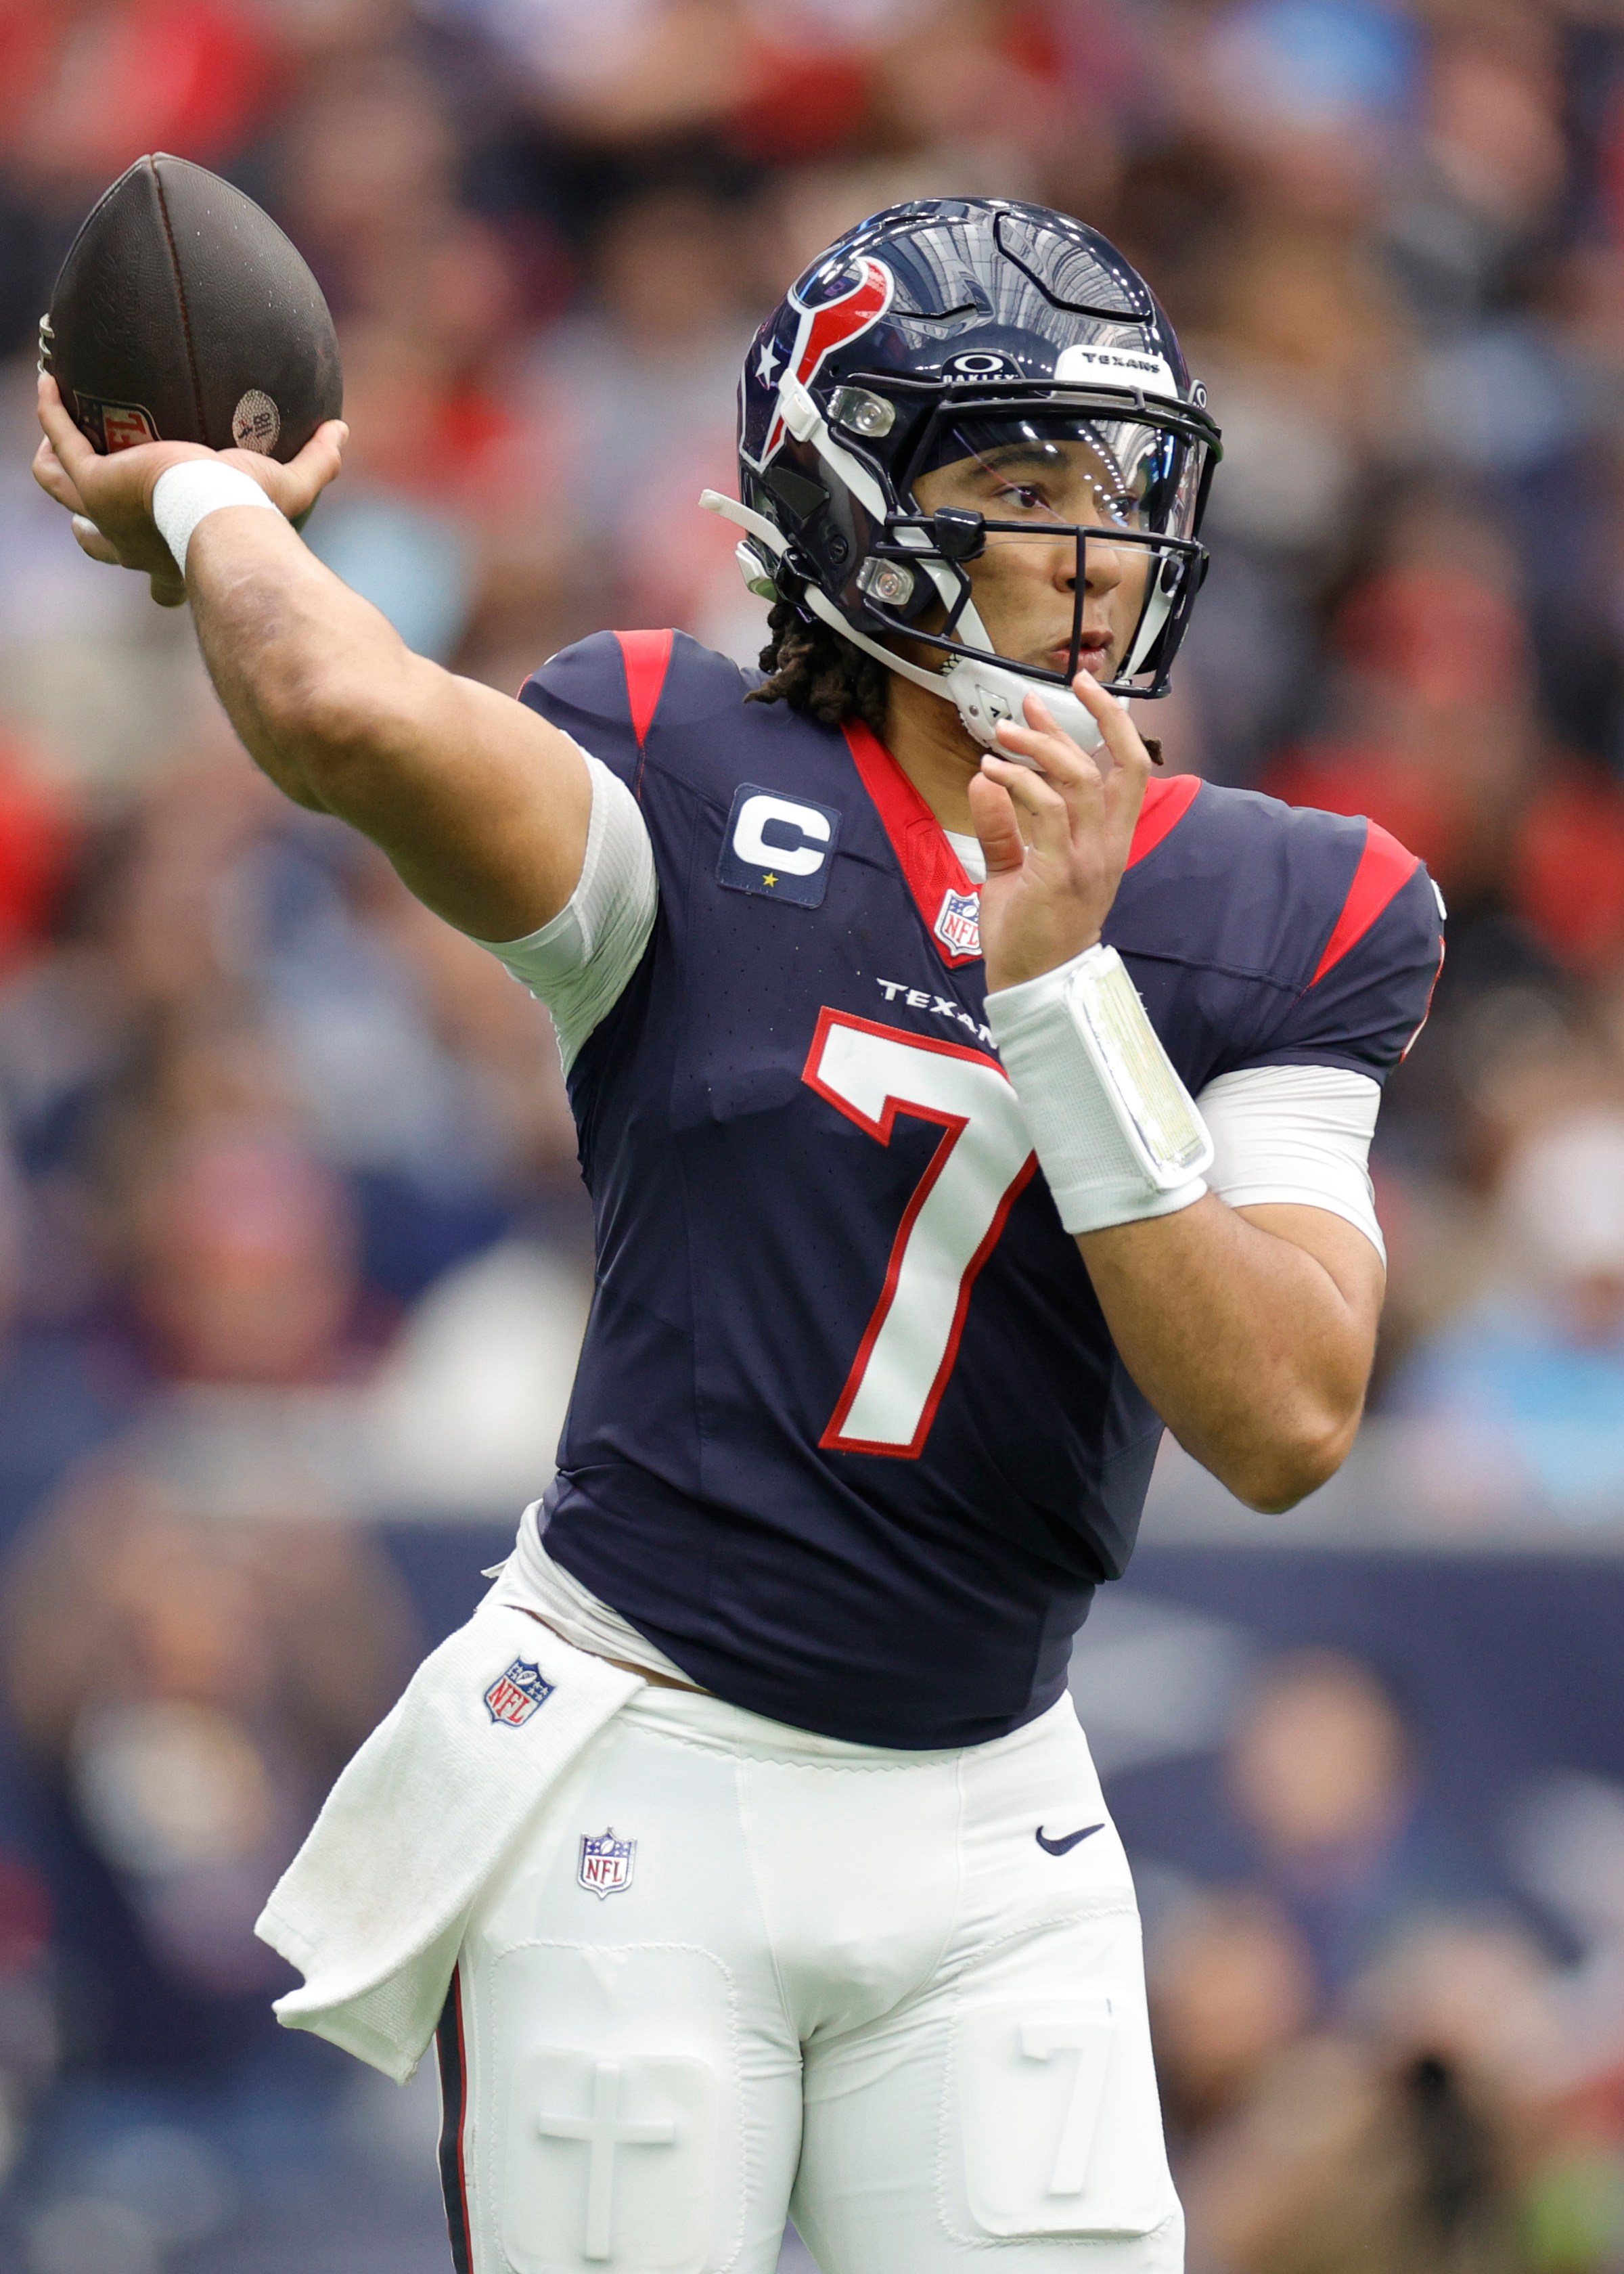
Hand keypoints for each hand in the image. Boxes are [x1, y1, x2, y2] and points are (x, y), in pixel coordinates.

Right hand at [32, 374, 347, 606]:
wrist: (223, 519)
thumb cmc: (258, 518)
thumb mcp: (291, 490)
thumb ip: (318, 464)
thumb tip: (342, 431)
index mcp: (178, 562)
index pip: (163, 584)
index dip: (159, 581)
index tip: (161, 566)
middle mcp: (137, 547)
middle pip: (99, 547)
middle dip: (90, 531)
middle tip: (90, 505)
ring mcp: (110, 516)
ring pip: (61, 491)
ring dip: (53, 466)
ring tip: (53, 438)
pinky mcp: (97, 485)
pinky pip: (61, 444)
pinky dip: (51, 413)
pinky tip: (50, 381)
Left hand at [967, 668, 1150, 992]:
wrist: (1032, 986)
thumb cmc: (1030, 933)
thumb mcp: (1017, 869)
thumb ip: (1004, 825)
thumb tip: (986, 779)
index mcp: (1111, 842)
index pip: (1130, 770)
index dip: (1110, 724)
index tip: (1076, 692)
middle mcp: (1109, 847)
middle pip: (1126, 763)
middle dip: (1098, 715)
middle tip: (1054, 688)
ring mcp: (1088, 860)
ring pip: (1079, 779)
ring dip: (1039, 746)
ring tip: (1003, 732)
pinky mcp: (1058, 873)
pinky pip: (1044, 809)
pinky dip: (1017, 781)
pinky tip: (991, 771)